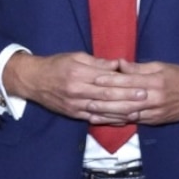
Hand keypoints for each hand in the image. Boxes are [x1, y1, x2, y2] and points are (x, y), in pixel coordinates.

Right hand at [4, 50, 133, 125]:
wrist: (33, 80)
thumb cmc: (56, 65)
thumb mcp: (75, 57)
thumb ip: (96, 62)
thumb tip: (117, 64)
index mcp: (79, 74)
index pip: (106, 80)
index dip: (125, 83)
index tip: (141, 83)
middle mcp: (78, 91)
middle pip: (107, 96)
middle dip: (128, 98)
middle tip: (146, 97)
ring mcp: (76, 105)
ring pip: (103, 110)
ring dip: (122, 112)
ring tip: (139, 111)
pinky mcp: (74, 114)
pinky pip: (95, 119)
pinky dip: (110, 121)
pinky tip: (124, 121)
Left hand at [98, 60, 178, 127]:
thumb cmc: (178, 76)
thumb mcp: (159, 66)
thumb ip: (138, 67)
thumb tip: (119, 65)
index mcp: (154, 82)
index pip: (128, 82)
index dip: (111, 81)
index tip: (95, 79)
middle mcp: (154, 99)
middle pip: (125, 100)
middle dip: (104, 101)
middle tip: (86, 100)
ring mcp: (154, 112)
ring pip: (127, 114)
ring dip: (107, 115)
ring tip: (91, 113)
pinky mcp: (155, 120)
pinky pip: (134, 122)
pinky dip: (119, 122)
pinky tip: (106, 121)